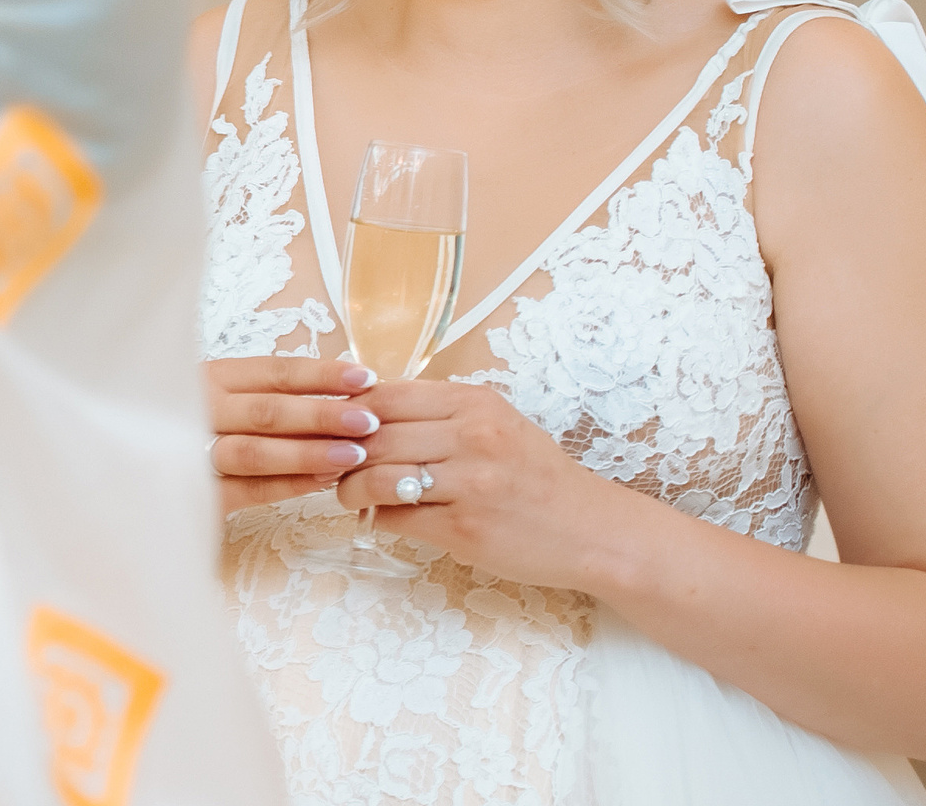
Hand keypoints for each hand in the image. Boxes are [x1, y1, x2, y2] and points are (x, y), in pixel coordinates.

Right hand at [204, 356, 381, 510]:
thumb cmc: (188, 421)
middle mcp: (197, 408)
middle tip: (369, 421)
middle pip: (267, 410)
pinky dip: (286, 486)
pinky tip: (322, 483)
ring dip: (307, 453)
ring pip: (255, 452)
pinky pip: (245, 491)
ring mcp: (190, 450)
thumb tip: (340, 391)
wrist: (128, 463)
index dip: (320, 374)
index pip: (272, 371)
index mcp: (207, 376)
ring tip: (352, 456)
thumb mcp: (217, 394)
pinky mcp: (191, 493)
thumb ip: (264, 392)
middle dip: (322, 415)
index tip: (364, 378)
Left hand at [332, 377, 623, 587]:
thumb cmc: (534, 476)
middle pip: (372, 435)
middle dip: (340, 453)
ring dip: (350, 489)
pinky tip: (379, 519)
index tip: (334, 427)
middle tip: (333, 466)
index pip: (383, 394)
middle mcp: (471, 436)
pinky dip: (377, 519)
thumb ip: (438, 414)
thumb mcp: (495, 424)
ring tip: (351, 495)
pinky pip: (395, 518)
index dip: (347, 411)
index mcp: (474, 402)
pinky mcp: (465, 528)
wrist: (592, 530)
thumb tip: (363, 407)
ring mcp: (469, 483)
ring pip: (376, 477)